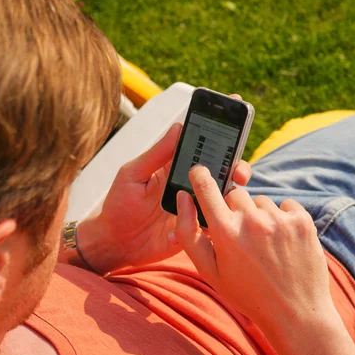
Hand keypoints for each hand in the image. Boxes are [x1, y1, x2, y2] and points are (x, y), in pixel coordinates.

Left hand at [77, 122, 251, 273]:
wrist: (116, 244)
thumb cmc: (119, 206)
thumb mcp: (133, 174)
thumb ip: (156, 153)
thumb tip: (178, 126)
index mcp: (175, 165)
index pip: (202, 143)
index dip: (221, 128)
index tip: (237, 109)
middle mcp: (190, 184)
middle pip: (222, 169)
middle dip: (237, 165)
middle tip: (239, 170)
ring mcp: (196, 206)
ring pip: (224, 195)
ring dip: (233, 193)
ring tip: (232, 193)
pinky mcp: (197, 228)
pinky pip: (216, 222)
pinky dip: (222, 219)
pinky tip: (218, 218)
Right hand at [174, 165, 333, 331]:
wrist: (294, 312)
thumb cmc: (247, 293)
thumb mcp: (209, 271)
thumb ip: (189, 233)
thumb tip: (183, 198)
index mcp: (225, 232)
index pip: (206, 187)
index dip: (200, 175)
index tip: (199, 170)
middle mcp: (252, 221)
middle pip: (235, 195)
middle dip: (234, 210)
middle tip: (241, 238)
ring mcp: (279, 219)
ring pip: (261, 201)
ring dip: (260, 216)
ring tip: (266, 247)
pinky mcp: (302, 220)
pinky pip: (285, 205)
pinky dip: (282, 218)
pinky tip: (283, 242)